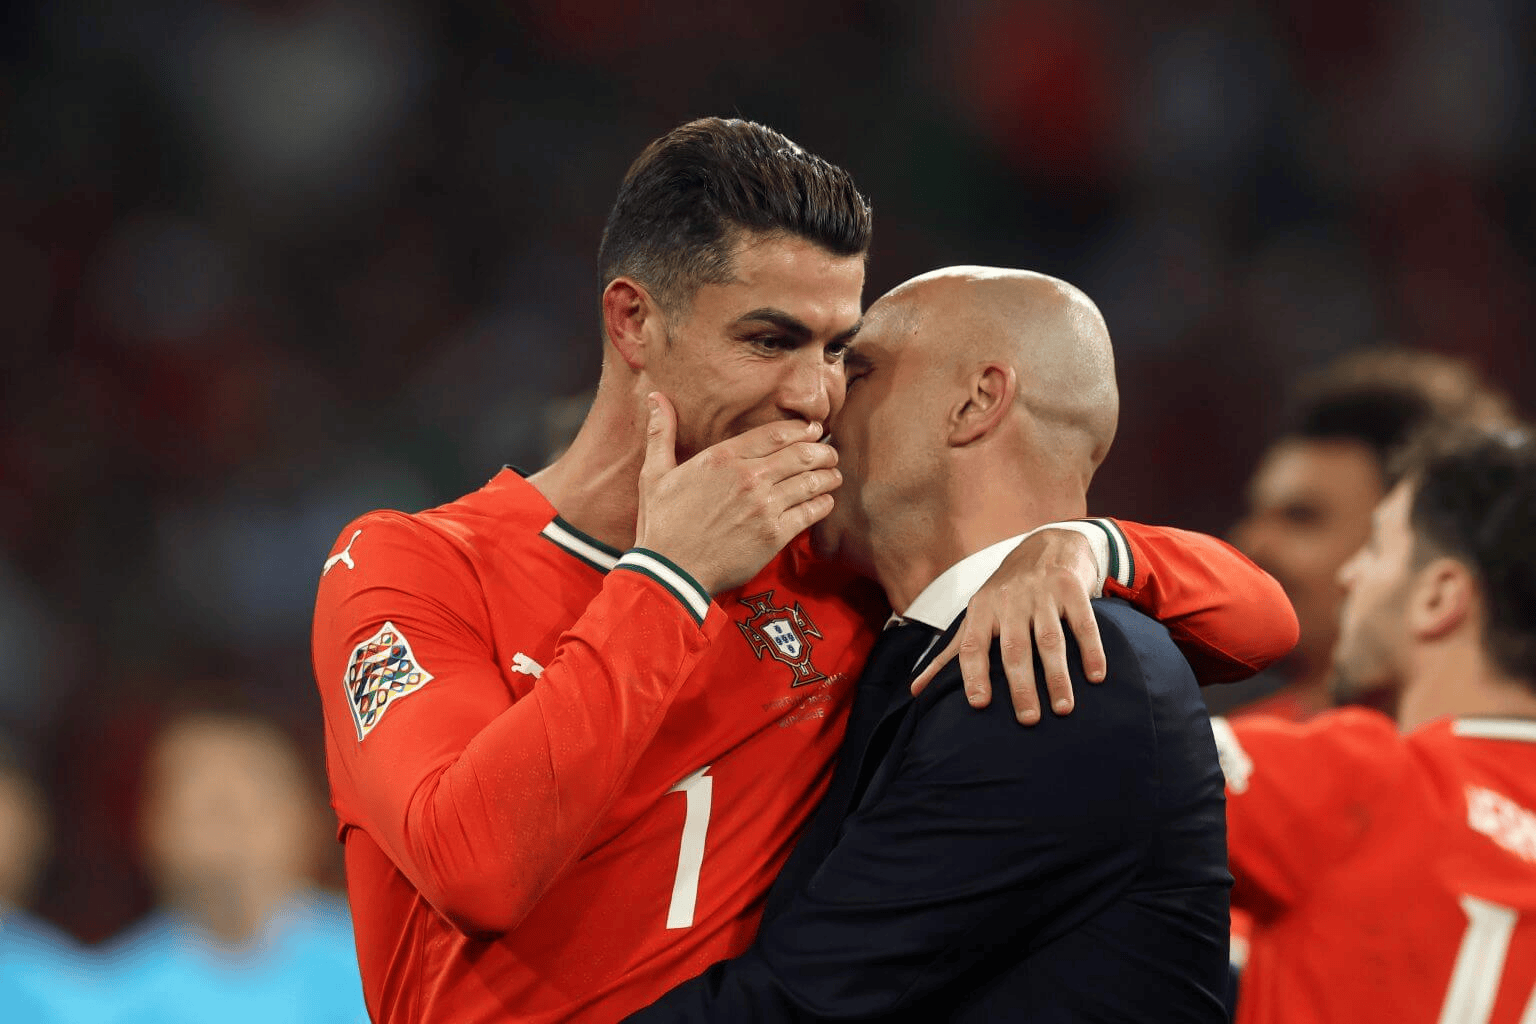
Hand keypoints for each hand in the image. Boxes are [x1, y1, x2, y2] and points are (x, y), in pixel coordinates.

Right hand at [635, 393, 840, 593]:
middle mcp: (748, 477)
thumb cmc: (661, 524)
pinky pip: (811, 512)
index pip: (776, 433)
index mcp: (723, 457)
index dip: (802, 429)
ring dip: (828, 475)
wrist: (671, 571)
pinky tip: (826, 501)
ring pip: (811, 481)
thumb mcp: (653, 473)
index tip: (814, 429)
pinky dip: (823, 503)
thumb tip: (655, 397)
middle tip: (829, 452)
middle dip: (822, 450)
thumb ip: (661, 433)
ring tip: (833, 475)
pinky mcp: (775, 535)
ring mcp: (764, 506)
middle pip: (801, 453)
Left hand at [910, 528, 1107, 723]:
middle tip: (1027, 719)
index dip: (973, 674)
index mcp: (981, 609)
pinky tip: (1096, 677)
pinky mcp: (1070, 588)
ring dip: (1057, 676)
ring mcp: (1041, 593)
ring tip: (1063, 709)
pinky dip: (1091, 650)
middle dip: (1020, 685)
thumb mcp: (976, 615)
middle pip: (1014, 648)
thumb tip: (916, 690)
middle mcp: (1009, 600)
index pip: (972, 645)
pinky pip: (1083, 623)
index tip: (978, 704)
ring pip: (1049, 639)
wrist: (1047, 544)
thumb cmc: (1006, 592)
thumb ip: (950, 654)